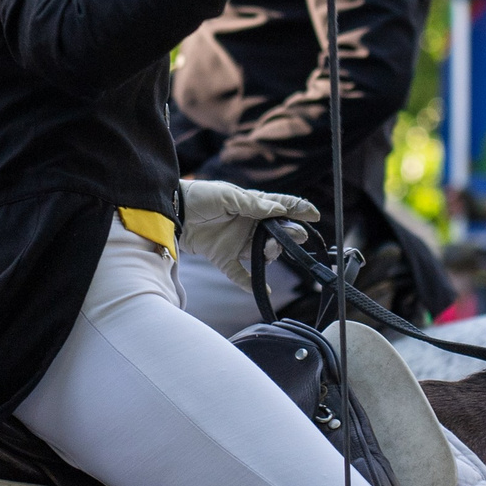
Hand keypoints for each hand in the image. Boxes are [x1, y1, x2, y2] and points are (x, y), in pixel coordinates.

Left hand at [181, 180, 319, 292]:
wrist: (172, 210)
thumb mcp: (227, 195)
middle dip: (288, 235)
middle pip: (276, 233)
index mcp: (251, 205)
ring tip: (269, 249)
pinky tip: (264, 290)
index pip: (280, 207)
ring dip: (270, 253)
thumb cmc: (200, 196)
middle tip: (296, 236)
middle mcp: (248, 225)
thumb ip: (252, 204)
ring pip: (262, 253)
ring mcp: (237, 242)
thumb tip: (278, 210)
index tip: (314, 215)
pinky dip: (251, 284)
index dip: (298, 209)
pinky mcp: (223, 257)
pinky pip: (240, 274)